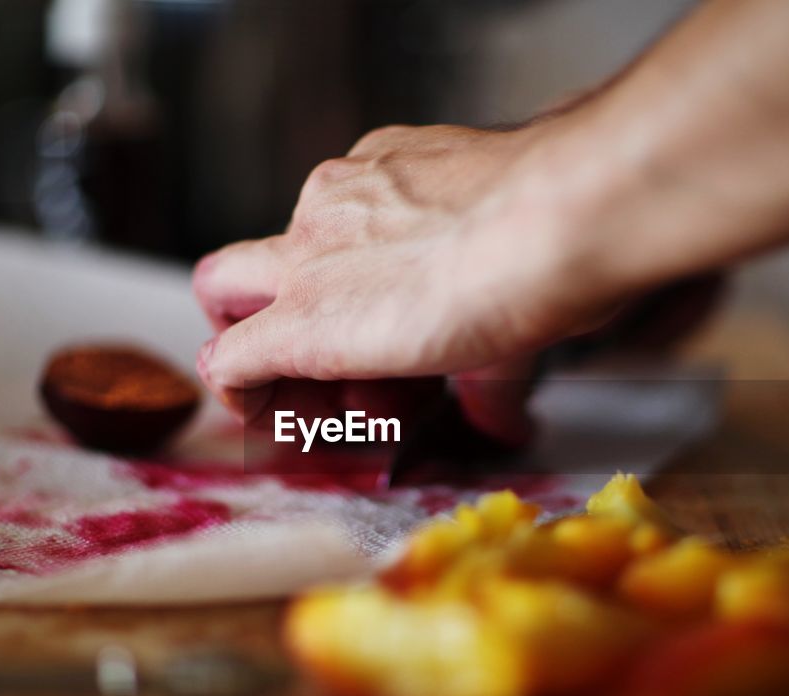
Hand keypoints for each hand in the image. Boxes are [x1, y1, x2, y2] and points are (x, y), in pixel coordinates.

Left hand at [193, 121, 622, 436]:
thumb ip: (495, 364)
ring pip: (234, 302)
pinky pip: (228, 361)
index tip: (389, 346)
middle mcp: (333, 206)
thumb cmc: (560, 233)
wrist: (554, 220)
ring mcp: (307, 260)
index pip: (333, 240)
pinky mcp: (299, 322)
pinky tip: (278, 420)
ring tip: (346, 414)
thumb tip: (504, 421)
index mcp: (384, 181)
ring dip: (276, 366)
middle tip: (343, 382)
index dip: (349, 303)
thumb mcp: (516, 285)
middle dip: (280, 321)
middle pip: (265, 263)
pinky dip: (242, 396)